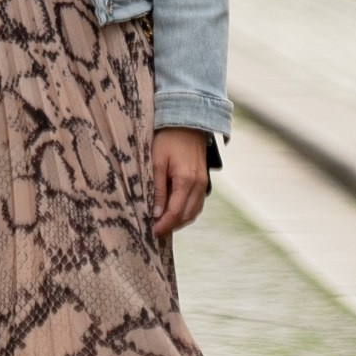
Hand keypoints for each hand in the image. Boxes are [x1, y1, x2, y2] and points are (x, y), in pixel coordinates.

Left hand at [152, 127, 210, 241]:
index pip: (175, 212)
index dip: (163, 225)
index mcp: (186, 181)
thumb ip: (158, 190)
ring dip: (179, 221)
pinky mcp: (204, 181)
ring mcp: (204, 183)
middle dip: (170, 226)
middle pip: (186, 216)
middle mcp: (199, 185)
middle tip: (154, 230)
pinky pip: (197, 204)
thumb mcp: (157, 162)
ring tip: (162, 224)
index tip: (151, 232)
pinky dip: (186, 212)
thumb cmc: (168, 139)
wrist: (187, 122)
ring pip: (193, 212)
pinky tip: (174, 212)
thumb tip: (157, 214)